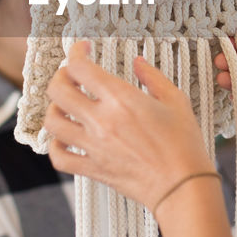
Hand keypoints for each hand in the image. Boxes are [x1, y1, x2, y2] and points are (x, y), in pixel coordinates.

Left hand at [45, 41, 215, 212]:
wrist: (182, 187)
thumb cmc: (184, 145)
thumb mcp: (175, 101)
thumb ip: (153, 77)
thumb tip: (138, 62)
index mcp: (121, 99)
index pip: (81, 67)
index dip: (76, 52)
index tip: (83, 49)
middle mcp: (101, 121)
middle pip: (58, 90)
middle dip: (60, 76)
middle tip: (71, 75)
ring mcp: (93, 146)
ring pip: (52, 121)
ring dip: (55, 108)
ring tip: (66, 105)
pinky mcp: (92, 169)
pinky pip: (59, 157)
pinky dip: (55, 145)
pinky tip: (66, 137)